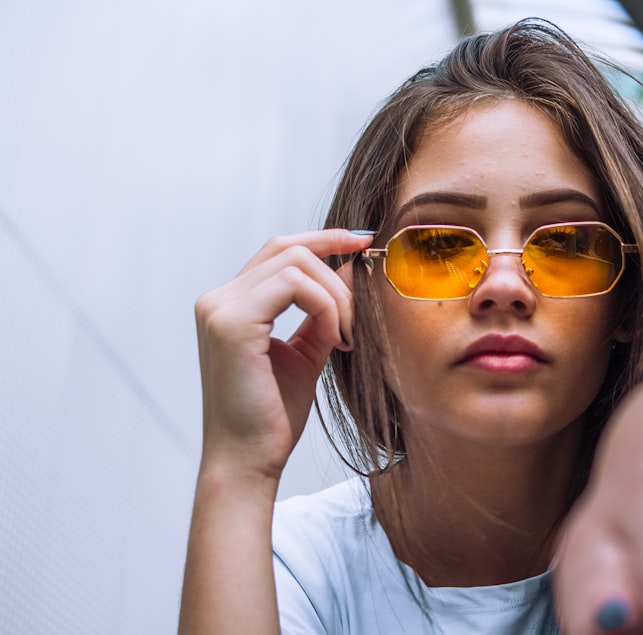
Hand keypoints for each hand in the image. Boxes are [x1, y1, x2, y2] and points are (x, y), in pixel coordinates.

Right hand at [193, 229, 371, 481]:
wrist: (249, 462)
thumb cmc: (273, 416)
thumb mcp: (306, 352)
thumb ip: (322, 310)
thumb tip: (349, 268)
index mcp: (230, 304)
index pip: (278, 250)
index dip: (323, 239)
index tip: (362, 242)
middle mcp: (218, 300)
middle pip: (288, 247)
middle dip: (336, 263)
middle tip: (364, 304)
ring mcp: (220, 309)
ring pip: (295, 262)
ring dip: (336, 295)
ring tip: (346, 335)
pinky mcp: (231, 324)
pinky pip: (294, 286)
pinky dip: (326, 306)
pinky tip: (335, 338)